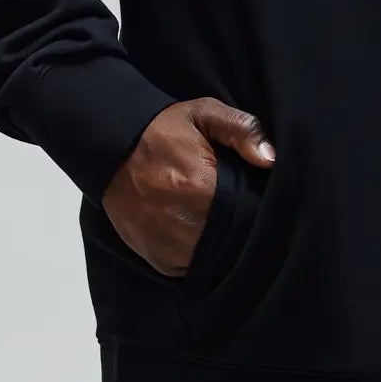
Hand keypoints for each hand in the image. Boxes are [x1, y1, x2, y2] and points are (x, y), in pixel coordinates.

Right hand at [99, 97, 275, 276]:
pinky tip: (199, 233)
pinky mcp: (159, 260)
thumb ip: (241, 129)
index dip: (254, 209)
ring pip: (213, 256)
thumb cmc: (162, 130)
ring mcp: (170, 247)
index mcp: (201, 188)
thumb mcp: (203, 113)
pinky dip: (199, 255)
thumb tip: (270, 159)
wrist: (110, 149)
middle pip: (232, 238)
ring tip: (217, 222)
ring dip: (220, 245)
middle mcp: (185, 223)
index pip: (247, 213)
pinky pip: (192, 268)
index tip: (253, 199)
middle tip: (235, 209)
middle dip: (239, 227)